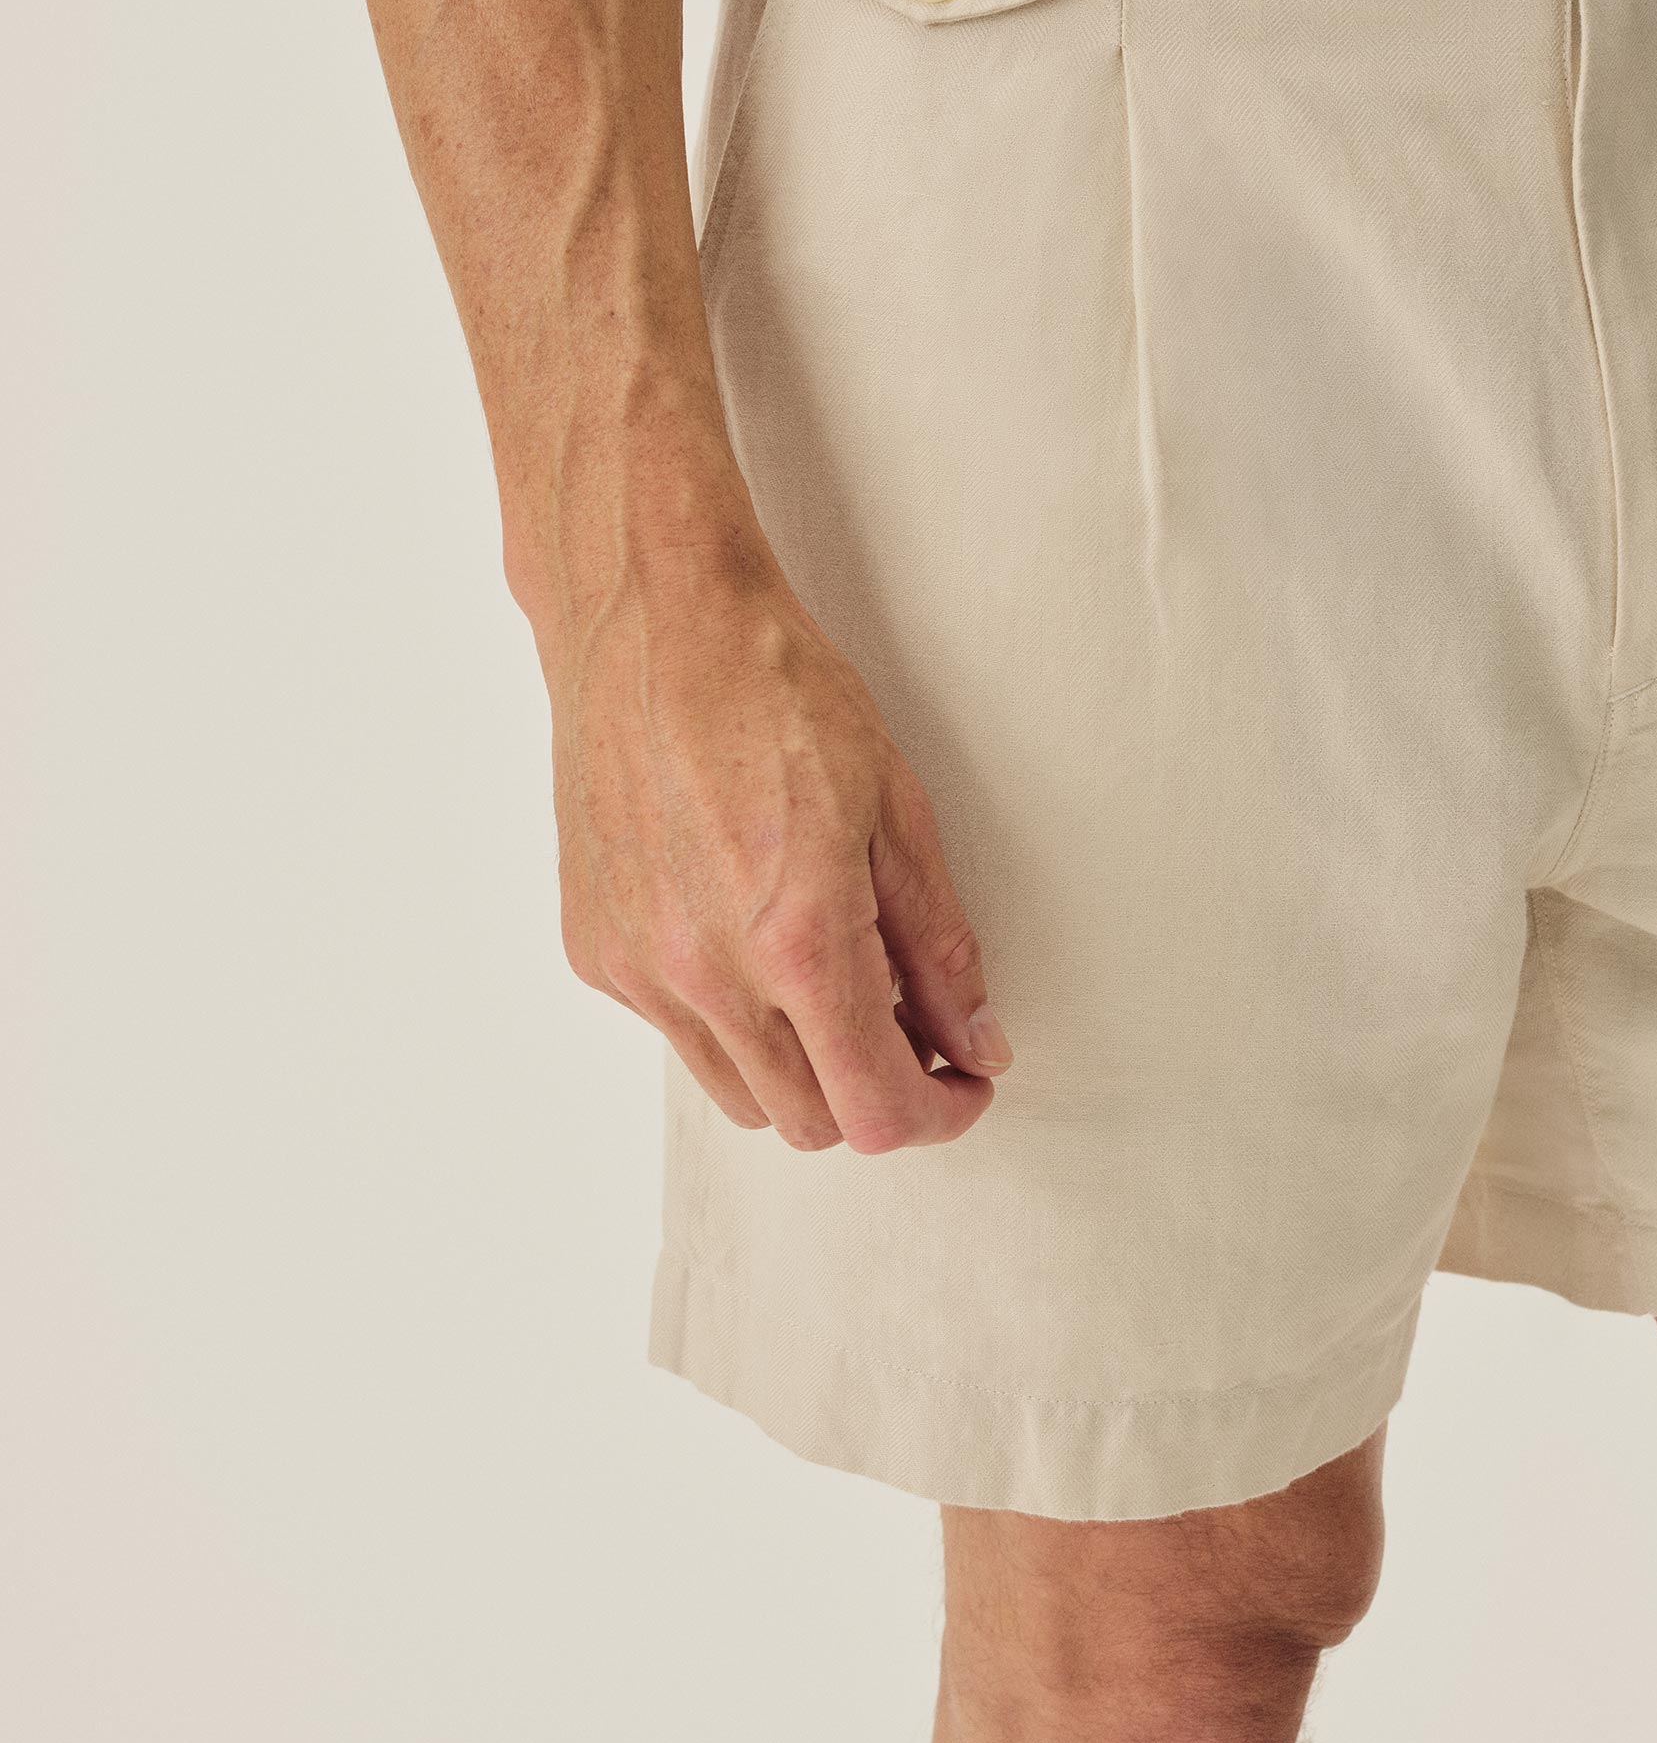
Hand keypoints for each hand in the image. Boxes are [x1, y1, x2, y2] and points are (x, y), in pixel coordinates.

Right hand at [540, 516, 1009, 1153]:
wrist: (653, 621)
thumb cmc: (774, 690)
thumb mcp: (894, 810)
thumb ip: (938, 947)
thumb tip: (975, 1039)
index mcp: (797, 941)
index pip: (874, 1110)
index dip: (937, 1113)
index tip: (962, 1082)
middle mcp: (705, 974)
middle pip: (809, 1121)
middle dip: (874, 1092)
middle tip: (913, 1027)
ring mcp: (639, 969)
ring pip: (738, 1093)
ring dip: (799, 1066)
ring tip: (831, 978)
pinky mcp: (595, 949)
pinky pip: (676, 1032)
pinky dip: (727, 1016)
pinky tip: (749, 933)